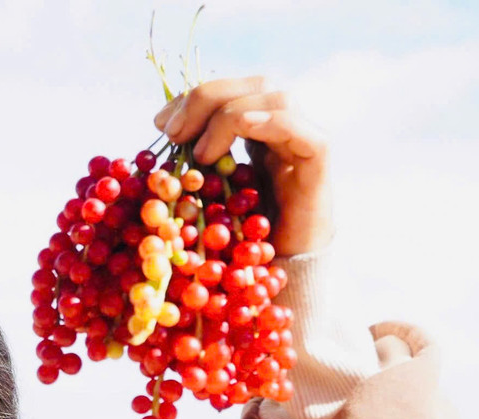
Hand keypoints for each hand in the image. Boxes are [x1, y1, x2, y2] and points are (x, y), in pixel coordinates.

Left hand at [153, 76, 330, 256]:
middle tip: (171, 132)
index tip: (160, 123)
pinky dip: (266, 122)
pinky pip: (298, 128)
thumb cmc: (240, 238)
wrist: (277, 273)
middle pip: (254, 84)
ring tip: (198, 152)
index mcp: (259, 130)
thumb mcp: (208, 191)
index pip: (231, 91)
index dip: (193, 98)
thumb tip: (164, 128)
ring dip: (229, 114)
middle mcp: (285, 129)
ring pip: (277, 98)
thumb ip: (195, 159)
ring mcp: (304, 142)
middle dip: (205, 98)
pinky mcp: (318, 162)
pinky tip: (238, 132)